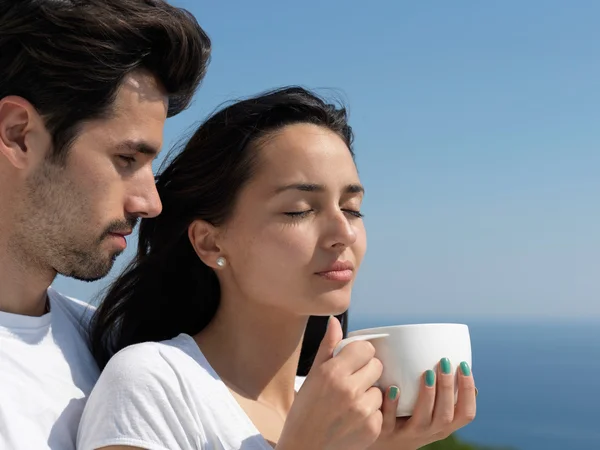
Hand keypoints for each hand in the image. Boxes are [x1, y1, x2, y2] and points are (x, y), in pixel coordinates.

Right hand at [278, 317, 383, 449]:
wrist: (304, 448)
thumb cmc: (305, 410)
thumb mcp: (313, 376)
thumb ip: (328, 347)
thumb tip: (334, 321)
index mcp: (332, 372)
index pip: (366, 349)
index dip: (361, 355)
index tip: (353, 362)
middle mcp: (348, 389)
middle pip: (377, 366)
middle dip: (367, 372)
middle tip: (353, 383)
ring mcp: (362, 410)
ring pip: (380, 390)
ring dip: (369, 394)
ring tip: (351, 404)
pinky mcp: (372, 428)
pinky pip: (381, 411)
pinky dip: (371, 415)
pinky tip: (354, 420)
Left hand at [369, 359, 476, 449]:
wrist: (383, 443)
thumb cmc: (410, 419)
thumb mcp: (431, 412)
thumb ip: (443, 395)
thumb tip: (461, 368)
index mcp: (443, 425)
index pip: (466, 414)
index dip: (468, 392)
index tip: (463, 366)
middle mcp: (429, 432)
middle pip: (445, 416)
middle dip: (447, 389)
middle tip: (444, 362)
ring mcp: (408, 434)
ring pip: (423, 420)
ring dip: (427, 396)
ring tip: (427, 373)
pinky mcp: (386, 432)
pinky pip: (390, 421)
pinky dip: (393, 404)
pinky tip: (394, 388)